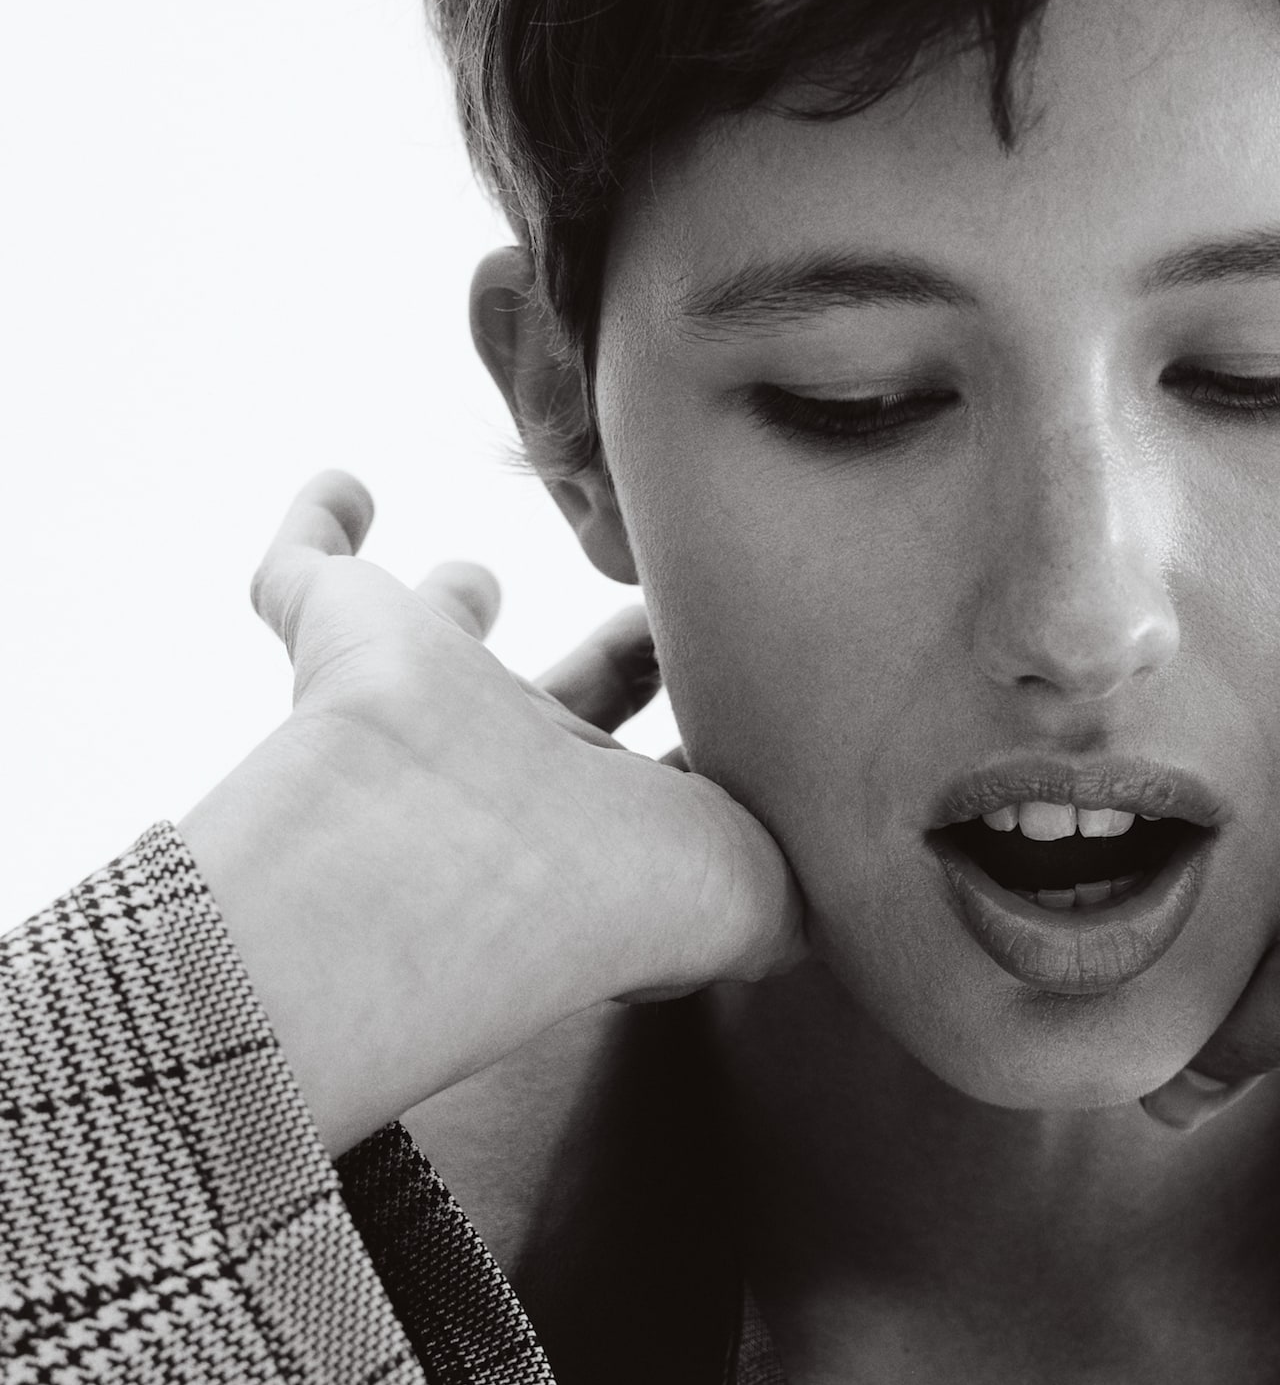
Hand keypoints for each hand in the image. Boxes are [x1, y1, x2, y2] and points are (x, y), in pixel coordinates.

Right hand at [181, 474, 801, 1156]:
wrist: (446, 869)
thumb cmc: (607, 897)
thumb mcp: (768, 893)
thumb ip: (824, 880)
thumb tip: (873, 884)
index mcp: (625, 824)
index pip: (680, 777)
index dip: (720, 739)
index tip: (771, 681)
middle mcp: (527, 764)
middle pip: (577, 699)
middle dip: (617, 656)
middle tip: (655, 596)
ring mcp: (428, 699)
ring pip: (443, 638)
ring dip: (455, 602)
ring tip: (477, 568)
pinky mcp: (341, 635)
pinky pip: (302, 570)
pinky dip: (315, 526)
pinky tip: (343, 486)